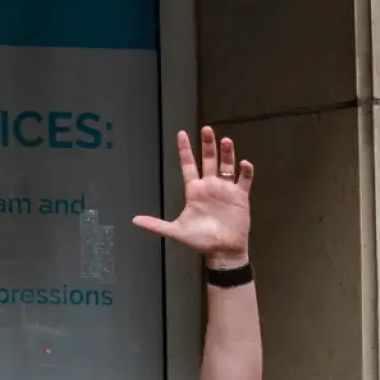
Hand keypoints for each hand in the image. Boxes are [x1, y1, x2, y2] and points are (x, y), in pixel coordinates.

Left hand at [133, 126, 253, 270]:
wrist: (222, 250)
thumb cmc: (200, 240)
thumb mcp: (175, 231)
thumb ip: (156, 224)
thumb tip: (134, 220)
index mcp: (194, 191)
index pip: (188, 165)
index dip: (185, 150)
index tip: (181, 134)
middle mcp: (210, 186)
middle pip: (208, 160)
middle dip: (208, 145)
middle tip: (206, 129)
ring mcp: (226, 189)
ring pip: (227, 165)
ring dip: (227, 153)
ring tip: (226, 140)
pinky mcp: (240, 196)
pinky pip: (244, 179)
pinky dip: (245, 171)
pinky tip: (244, 163)